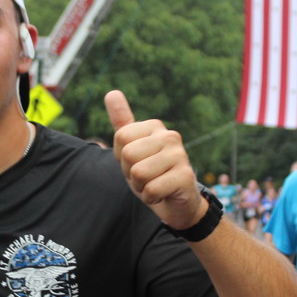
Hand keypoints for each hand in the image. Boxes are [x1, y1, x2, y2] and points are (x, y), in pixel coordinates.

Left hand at [104, 90, 204, 229]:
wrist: (177, 203)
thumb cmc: (152, 174)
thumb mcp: (132, 149)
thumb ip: (122, 123)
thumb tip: (111, 93)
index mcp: (155, 126)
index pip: (121, 137)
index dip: (122, 157)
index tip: (136, 163)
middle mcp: (170, 136)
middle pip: (128, 155)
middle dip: (130, 173)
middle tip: (146, 177)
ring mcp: (180, 155)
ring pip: (138, 173)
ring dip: (141, 187)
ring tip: (154, 184)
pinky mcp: (185, 176)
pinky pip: (152, 189)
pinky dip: (152, 198)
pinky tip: (163, 194)